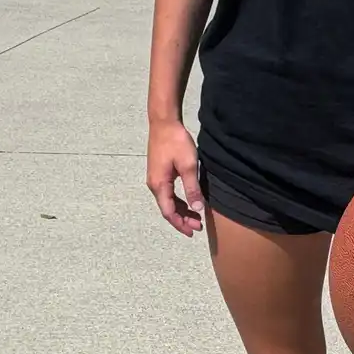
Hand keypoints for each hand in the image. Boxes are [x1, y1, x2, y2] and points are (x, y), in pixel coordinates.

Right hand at [146, 118, 204, 236]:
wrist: (164, 123)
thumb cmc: (176, 142)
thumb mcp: (189, 166)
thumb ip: (192, 188)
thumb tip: (197, 209)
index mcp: (159, 185)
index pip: (169, 212)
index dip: (181, 224)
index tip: (193, 231)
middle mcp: (154, 185)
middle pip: (167, 209)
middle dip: (182, 220)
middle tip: (198, 226)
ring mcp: (155, 179)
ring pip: (168, 202)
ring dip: (181, 211)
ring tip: (196, 218)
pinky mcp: (159, 173)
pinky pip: (168, 193)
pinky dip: (179, 201)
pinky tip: (189, 202)